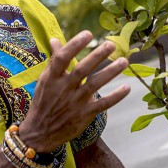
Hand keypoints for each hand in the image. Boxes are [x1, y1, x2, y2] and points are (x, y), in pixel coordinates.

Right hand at [19, 31, 129, 152]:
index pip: (62, 58)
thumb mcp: (45, 81)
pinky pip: (103, 104)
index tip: (88, 34)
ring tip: (124, 61)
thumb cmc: (43, 102)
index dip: (74, 45)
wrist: (40, 133)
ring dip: (110, 72)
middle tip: (112, 44)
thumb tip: (54, 39)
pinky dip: (115, 97)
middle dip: (97, 56)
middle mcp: (63, 89)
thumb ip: (53, 60)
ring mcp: (75, 103)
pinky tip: (127, 87)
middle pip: (82, 69)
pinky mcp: (84, 115)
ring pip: (95, 85)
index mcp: (52, 78)